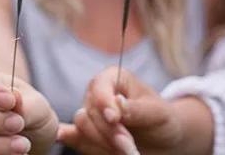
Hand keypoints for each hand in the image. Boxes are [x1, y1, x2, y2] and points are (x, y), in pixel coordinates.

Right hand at [59, 66, 180, 154]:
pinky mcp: (87, 134)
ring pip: (82, 127)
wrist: (162, 140)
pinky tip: (61, 137)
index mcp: (113, 78)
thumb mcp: (157, 113)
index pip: (99, 87)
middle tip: (127, 145)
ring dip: (101, 141)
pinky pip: (74, 136)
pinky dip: (68, 137)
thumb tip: (117, 104)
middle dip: (108, 131)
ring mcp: (90, 114)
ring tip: (123, 151)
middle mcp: (97, 93)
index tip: (116, 119)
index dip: (104, 103)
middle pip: (89, 111)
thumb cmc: (162, 119)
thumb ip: (136, 109)